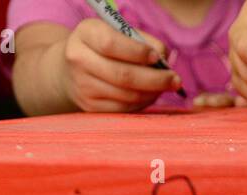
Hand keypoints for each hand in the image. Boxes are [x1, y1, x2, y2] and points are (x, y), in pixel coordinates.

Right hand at [62, 18, 180, 111]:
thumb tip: (165, 58)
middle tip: (175, 80)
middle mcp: (79, 59)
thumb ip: (141, 40)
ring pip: (127, 95)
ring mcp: (83, 86)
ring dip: (152, 93)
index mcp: (85, 34)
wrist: (70, 70)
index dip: (138, 52)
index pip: (111, 44)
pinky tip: (150, 95)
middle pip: (123, 75)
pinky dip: (143, 103)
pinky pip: (124, 108)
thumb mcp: (117, 33)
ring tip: (165, 86)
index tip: (157, 57)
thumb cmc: (104, 48)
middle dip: (155, 79)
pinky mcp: (90, 107)